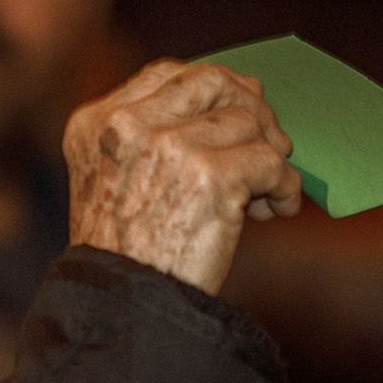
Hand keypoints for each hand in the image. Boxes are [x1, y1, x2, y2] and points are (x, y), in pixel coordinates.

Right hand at [63, 59, 301, 295]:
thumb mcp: (110, 181)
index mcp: (97, 123)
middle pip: (213, 82)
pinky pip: (272, 162)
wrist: (124, 309)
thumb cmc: (123, 256)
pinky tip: (277, 210)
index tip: (237, 111)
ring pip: (248, 123)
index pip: (168, 74)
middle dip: (252, 108)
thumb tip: (239, 100)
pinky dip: (285, 188)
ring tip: (266, 197)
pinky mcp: (211, 176)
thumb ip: (150, 137)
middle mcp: (128, 126)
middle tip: (271, 144)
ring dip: (270, 157)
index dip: (213, 88)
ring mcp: (170, 147)